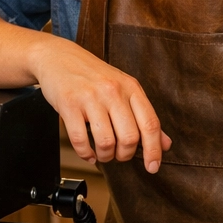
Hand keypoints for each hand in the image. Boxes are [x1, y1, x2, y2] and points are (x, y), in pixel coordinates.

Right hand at [28, 36, 171, 172]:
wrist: (57, 56)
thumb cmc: (92, 75)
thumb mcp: (123, 88)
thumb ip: (144, 115)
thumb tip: (165, 143)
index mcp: (130, 87)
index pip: (150, 124)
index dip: (154, 150)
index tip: (153, 167)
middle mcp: (112, 91)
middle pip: (129, 137)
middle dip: (125, 155)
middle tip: (119, 155)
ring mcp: (90, 97)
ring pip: (106, 141)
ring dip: (105, 156)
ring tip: (103, 154)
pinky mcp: (69, 104)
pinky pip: (80, 139)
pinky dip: (85, 153)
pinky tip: (88, 153)